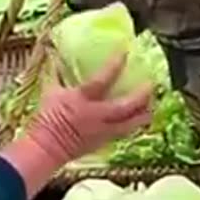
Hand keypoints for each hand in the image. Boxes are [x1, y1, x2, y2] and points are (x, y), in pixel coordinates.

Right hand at [28, 51, 153, 164]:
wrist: (46, 148)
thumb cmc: (46, 119)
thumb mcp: (50, 91)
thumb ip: (57, 73)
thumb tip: (56, 55)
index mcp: (82, 99)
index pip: (103, 79)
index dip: (115, 64)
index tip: (125, 51)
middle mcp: (97, 115)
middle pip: (127, 106)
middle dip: (142, 94)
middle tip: (152, 83)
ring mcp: (103, 131)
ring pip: (131, 124)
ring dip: (144, 113)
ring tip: (153, 105)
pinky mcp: (104, 142)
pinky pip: (125, 133)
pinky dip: (134, 125)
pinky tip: (139, 120)